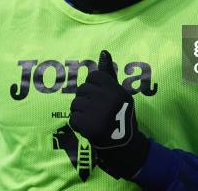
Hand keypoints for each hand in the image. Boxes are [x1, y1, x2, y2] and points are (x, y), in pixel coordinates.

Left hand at [69, 50, 149, 178]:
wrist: (124, 145)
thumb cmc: (121, 115)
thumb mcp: (120, 93)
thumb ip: (109, 73)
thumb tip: (103, 51)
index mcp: (116, 89)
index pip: (93, 76)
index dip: (93, 86)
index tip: (99, 96)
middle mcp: (108, 99)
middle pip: (82, 90)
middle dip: (85, 100)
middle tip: (95, 111)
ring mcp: (98, 113)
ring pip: (75, 103)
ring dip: (80, 112)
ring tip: (92, 119)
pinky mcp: (89, 126)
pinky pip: (73, 118)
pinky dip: (78, 124)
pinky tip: (88, 128)